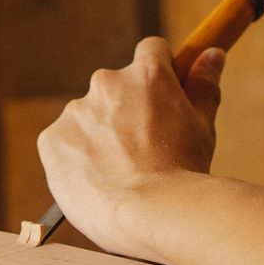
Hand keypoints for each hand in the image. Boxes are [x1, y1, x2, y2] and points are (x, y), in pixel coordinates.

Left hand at [37, 38, 225, 258]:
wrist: (150, 214)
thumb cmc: (184, 173)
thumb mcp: (203, 125)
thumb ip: (203, 84)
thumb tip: (212, 53)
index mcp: (147, 74)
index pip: (151, 50)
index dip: (158, 74)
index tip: (160, 99)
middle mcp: (107, 82)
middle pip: (115, 87)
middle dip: (125, 111)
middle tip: (142, 150)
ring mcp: (76, 111)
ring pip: (88, 117)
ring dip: (99, 136)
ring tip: (119, 175)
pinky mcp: (51, 139)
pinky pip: (64, 143)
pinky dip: (76, 158)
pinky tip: (95, 182)